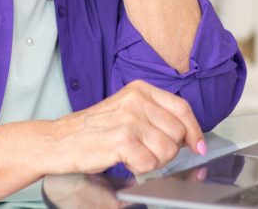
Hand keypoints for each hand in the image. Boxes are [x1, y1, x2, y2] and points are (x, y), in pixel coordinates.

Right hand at [46, 80, 205, 176]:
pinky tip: (124, 160)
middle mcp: (137, 101)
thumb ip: (155, 116)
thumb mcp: (126, 110)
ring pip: (167, 150)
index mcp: (140, 90)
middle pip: (178, 133)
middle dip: (168, 150)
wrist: (59, 140)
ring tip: (133, 155)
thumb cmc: (94, 129)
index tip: (198, 146)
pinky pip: (150, 163)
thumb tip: (188, 136)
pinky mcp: (122, 140)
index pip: (182, 109)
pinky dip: (140, 168)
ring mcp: (129, 120)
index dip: (194, 131)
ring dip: (154, 161)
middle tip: (147, 152)